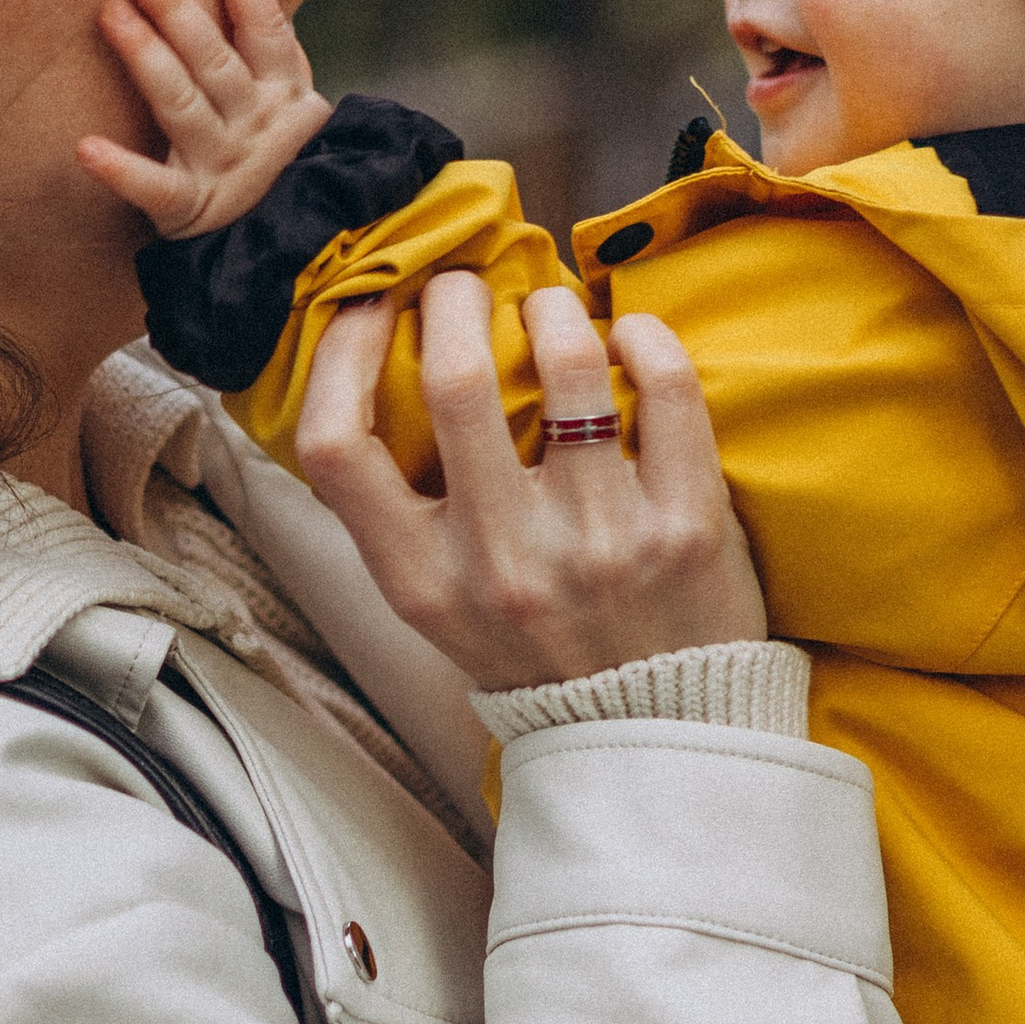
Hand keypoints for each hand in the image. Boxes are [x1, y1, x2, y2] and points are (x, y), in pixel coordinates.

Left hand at [79, 0, 331, 240]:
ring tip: (111, 14)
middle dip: (179, 13)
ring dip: (148, 58)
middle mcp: (254, 125)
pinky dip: (122, 170)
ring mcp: (223, 166)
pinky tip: (85, 148)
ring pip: (184, 106)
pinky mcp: (190, 208)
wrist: (292, 246)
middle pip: (216, 63)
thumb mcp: (285, 103)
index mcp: (283, 94)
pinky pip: (154, 188)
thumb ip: (261, 48)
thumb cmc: (271, 154)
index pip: (267, 33)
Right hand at [300, 270, 768, 689]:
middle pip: (454, 379)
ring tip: (551, 308)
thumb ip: (402, 511)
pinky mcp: (687, 527)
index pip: (336, 448)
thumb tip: (371, 368)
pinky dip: (643, 338)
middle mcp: (504, 562)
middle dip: (454, 298)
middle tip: (467, 285)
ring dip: (553, 309)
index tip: (369, 310)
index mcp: (422, 582)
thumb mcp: (439, 603)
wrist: (653, 738)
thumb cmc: (536, 651)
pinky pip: (666, 389)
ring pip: (569, 364)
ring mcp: (600, 542)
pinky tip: (630, 336)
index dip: (340, 355)